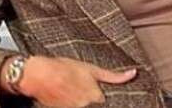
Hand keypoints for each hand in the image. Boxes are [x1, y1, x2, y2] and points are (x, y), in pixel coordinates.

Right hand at [15, 56, 135, 106]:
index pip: (105, 101)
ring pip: (84, 106)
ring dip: (82, 100)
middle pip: (95, 105)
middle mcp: (85, 106)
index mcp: (95, 97)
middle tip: (81, 88)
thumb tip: (133, 73)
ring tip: (72, 89)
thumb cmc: (64, 68)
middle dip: (92, 98)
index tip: (100, 90)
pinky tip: (65, 94)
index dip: (102, 95)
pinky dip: (72, 103)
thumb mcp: (92, 69)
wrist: (38, 75)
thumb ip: (114, 76)